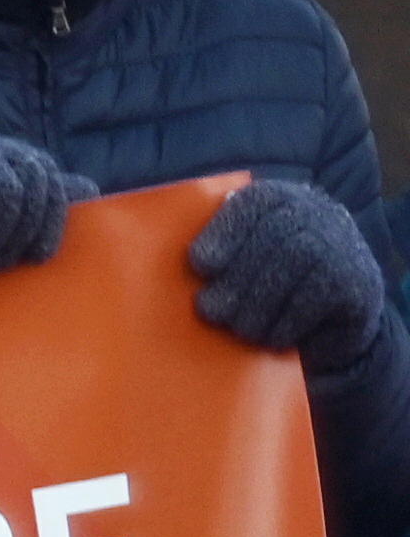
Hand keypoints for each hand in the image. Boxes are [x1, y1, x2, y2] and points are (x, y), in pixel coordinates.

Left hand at [193, 176, 389, 361]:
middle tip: (211, 310)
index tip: (200, 263)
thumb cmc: (266, 285)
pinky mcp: (358, 281)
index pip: (253, 203)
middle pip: (274, 236)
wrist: (331, 317)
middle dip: (238, 278)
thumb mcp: (239, 262)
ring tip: (240, 328)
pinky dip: (287, 320)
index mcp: (278, 200)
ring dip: (259, 304)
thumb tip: (178, 264)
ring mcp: (342, 244)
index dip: (225, 232)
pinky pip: (317, 296)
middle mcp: (315, 213)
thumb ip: (215, 254)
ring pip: (295, 264)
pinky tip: (272, 336)